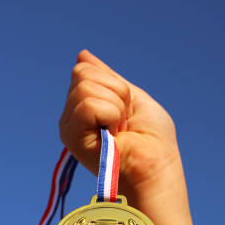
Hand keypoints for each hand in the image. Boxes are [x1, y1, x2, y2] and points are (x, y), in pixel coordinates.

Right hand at [59, 50, 181, 199]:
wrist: (156, 168)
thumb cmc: (152, 141)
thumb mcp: (132, 97)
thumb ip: (107, 78)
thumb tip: (82, 55)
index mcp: (84, 107)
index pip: (85, 70)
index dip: (115, 85)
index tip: (126, 111)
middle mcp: (71, 116)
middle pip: (83, 75)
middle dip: (115, 92)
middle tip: (123, 121)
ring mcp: (69, 126)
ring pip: (85, 87)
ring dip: (115, 106)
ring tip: (119, 130)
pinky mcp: (70, 137)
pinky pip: (88, 104)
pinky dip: (110, 114)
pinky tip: (113, 135)